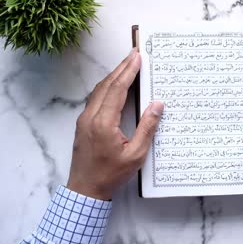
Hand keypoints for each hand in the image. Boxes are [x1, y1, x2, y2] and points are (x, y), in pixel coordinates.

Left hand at [67, 48, 163, 199]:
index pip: (117, 90)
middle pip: (106, 85)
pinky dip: (107, 87)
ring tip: (127, 65)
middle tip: (134, 54)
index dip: (128, 72)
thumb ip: (147, 128)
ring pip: (99, 90)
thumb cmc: (111, 174)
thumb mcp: (136, 154)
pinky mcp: (83, 124)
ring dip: (113, 76)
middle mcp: (90, 117)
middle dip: (121, 68)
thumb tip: (157, 104)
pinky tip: (114, 85)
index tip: (137, 57)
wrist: (85, 189)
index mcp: (103, 123)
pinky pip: (95, 98)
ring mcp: (84, 119)